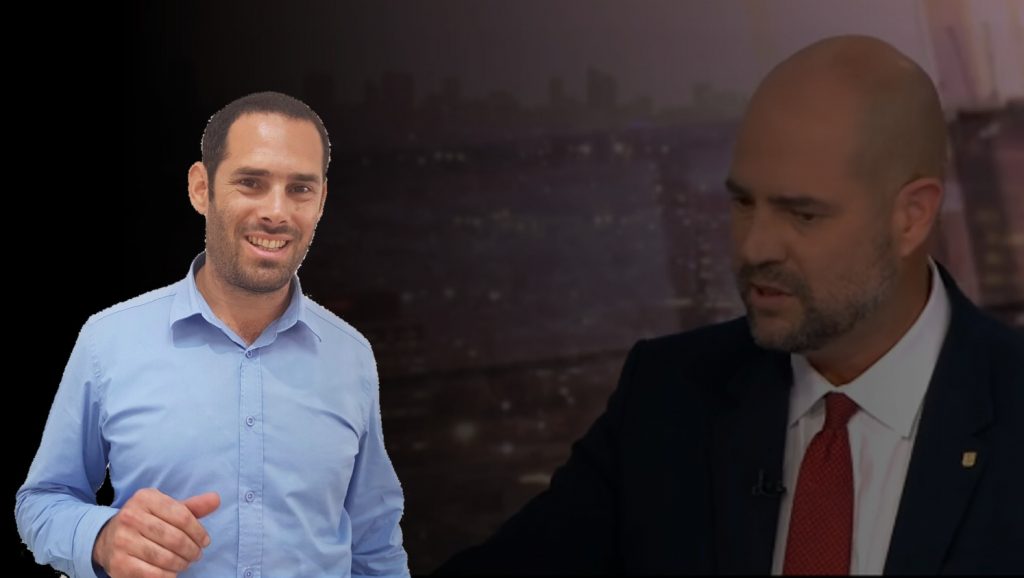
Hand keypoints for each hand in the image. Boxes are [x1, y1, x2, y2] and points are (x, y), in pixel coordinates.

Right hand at [92, 488, 219, 577]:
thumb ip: (192, 507)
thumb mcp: (166, 509)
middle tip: (196, 555)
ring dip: (182, 563)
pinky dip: (168, 575)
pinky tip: (172, 572)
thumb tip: (216, 499)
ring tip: (185, 562)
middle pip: (175, 538)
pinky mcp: (118, 563)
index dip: (199, 532)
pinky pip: (153, 574)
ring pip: (165, 557)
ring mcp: (122, 540)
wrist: (107, 538)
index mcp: (145, 498)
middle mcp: (131, 517)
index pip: (183, 516)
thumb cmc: (146, 522)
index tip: (205, 541)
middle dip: (192, 550)